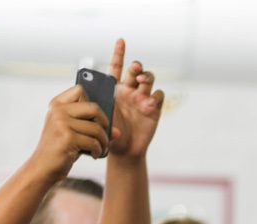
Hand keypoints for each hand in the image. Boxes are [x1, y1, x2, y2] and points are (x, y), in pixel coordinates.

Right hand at [26, 85, 110, 179]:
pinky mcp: (67, 137)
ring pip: (96, 128)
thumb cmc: (60, 149)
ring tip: (101, 148)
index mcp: (57, 105)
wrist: (42, 168)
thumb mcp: (75, 134)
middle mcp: (58, 111)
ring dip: (103, 141)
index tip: (96, 117)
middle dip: (104, 122)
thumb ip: (92, 127)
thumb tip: (117, 131)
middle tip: (105, 133)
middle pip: (93, 107)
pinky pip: (93, 141)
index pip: (80, 90)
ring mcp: (61, 123)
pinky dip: (97, 150)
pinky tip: (94, 154)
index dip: (93, 102)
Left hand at [105, 39, 163, 158]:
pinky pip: (158, 95)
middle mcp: (130, 91)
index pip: (116, 67)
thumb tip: (97, 100)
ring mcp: (143, 98)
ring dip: (147, 76)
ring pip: (148, 79)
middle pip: (135, 71)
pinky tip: (150, 100)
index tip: (121, 41)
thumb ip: (100, 108)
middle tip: (134, 69)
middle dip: (136, 66)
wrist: (124, 151)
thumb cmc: (109, 134)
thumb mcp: (100, 118)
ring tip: (143, 80)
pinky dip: (156, 95)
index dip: (119, 53)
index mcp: (115, 89)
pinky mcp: (154, 108)